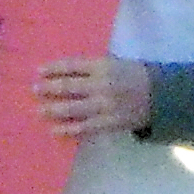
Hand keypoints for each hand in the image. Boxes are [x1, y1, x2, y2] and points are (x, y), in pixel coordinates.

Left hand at [36, 56, 152, 138]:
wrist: (159, 96)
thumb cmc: (133, 75)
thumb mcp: (115, 63)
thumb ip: (92, 67)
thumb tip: (63, 72)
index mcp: (103, 66)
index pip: (72, 65)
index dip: (53, 68)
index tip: (39, 71)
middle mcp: (101, 84)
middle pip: (68, 86)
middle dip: (49, 88)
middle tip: (34, 90)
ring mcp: (104, 105)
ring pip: (73, 108)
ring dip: (53, 110)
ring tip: (40, 111)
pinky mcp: (108, 122)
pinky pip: (84, 127)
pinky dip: (68, 129)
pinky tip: (56, 130)